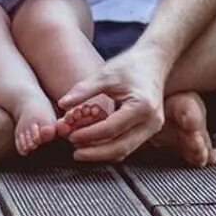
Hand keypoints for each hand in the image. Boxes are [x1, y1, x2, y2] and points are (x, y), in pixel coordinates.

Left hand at [57, 44, 170, 162]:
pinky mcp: (149, 130)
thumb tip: (62, 104)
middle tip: (75, 152)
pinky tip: (94, 144)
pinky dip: (110, 147)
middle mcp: (151, 121)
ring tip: (81, 148)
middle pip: (121, 147)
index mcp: (142, 106)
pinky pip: (128, 145)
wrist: (153, 61)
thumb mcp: (105, 74)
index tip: (71, 136)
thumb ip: (83, 90)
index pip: (111, 129)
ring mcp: (153, 128)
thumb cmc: (130, 65)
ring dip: (102, 153)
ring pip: (125, 150)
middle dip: (95, 153)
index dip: (89, 135)